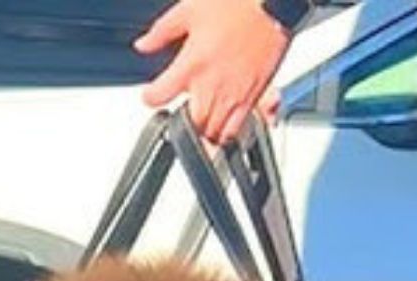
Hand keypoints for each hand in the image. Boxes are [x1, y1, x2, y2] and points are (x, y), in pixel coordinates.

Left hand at [135, 0, 288, 143]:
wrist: (274, 6)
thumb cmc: (237, 5)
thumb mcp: (188, 11)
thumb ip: (161, 32)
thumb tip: (143, 45)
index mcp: (191, 65)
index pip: (157, 97)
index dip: (150, 96)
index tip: (151, 93)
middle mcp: (212, 87)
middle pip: (190, 125)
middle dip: (182, 122)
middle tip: (180, 109)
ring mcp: (234, 96)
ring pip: (213, 133)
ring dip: (204, 129)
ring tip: (201, 118)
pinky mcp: (254, 98)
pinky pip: (237, 129)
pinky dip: (227, 131)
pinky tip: (223, 119)